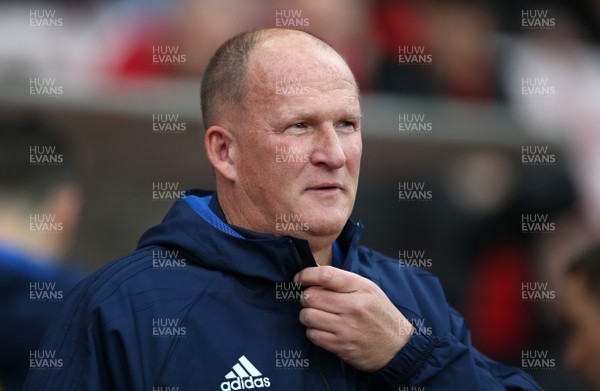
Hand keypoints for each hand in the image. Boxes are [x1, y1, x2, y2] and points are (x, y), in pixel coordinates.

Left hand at [294, 266, 413, 371]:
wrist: (397, 347)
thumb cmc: (380, 315)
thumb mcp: (369, 290)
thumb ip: (344, 281)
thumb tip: (314, 272)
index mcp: (360, 288)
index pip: (326, 275)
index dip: (306, 274)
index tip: (299, 278)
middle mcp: (353, 306)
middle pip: (311, 296)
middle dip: (306, 297)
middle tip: (312, 300)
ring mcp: (346, 327)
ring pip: (308, 316)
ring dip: (307, 316)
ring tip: (317, 316)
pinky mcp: (341, 346)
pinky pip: (313, 335)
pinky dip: (313, 332)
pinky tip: (322, 329)